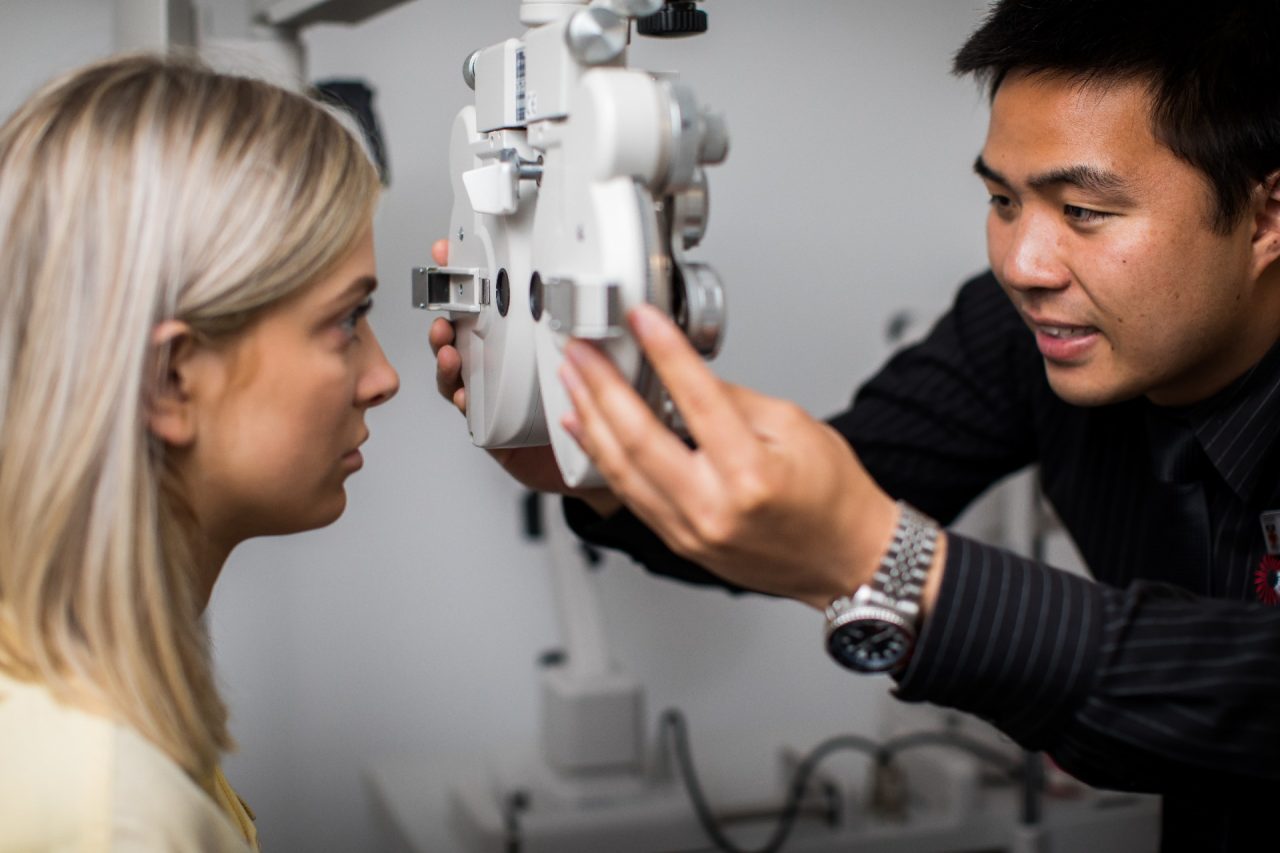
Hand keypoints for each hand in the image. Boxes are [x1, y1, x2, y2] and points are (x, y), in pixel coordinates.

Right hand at [426, 238, 619, 512]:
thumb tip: (593, 291)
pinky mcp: (492, 429)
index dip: (465, 274)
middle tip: (443, 313)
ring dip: (446, 357)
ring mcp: (494, 397)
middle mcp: (504, 367)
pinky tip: (461, 391)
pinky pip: (469, 410)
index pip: (490, 301)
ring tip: (449, 350)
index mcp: (523, 343)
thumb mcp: (591, 357)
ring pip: (458, 371)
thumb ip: (586, 327)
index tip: (449, 251)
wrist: (594, 463)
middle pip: (463, 334)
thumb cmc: (592, 408)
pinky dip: (459, 398)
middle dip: (445, 318)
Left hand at [557, 304, 936, 609]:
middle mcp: (714, 508)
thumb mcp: (795, 427)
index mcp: (751, 475)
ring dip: (591, 420)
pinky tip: (586, 428)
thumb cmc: (832, 499)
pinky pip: (629, 494)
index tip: (642, 320)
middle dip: (603, 387)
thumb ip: (733, 400)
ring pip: (622, 470)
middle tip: (583, 351)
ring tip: (573, 381)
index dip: (664, 352)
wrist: (847, 560)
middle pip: (639, 439)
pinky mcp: (679, 542)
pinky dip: (602, 457)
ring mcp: (691, 531)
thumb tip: (682, 375)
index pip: (697, 399)